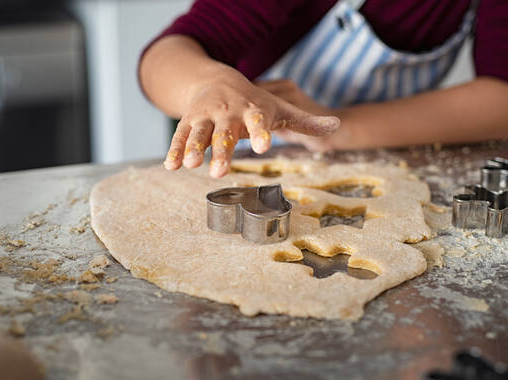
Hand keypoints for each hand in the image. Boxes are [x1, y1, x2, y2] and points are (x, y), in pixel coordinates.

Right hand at [163, 70, 339, 177]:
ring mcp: (206, 116)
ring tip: (191, 164)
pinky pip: (181, 136)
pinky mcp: (188, 121)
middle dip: (222, 151)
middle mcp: (228, 112)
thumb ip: (305, 121)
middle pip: (225, 133)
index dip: (261, 133)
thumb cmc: (254, 101)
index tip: (264, 146)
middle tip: (219, 172)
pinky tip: (171, 166)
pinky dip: (175, 150)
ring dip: (195, 148)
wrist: (216, 79)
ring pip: (200, 133)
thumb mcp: (280, 108)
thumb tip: (336, 127)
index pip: (259, 121)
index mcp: (252, 110)